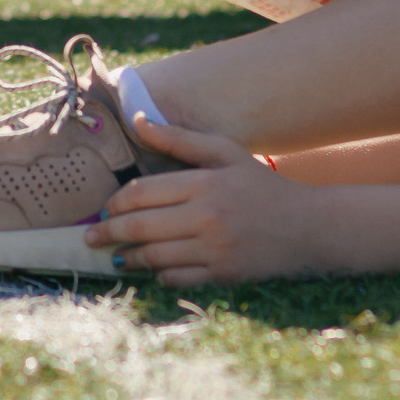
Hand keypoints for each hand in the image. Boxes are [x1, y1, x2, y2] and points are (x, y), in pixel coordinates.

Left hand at [86, 114, 294, 286]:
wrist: (309, 226)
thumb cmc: (260, 185)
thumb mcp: (224, 152)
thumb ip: (179, 138)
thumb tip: (139, 120)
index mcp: (204, 183)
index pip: (143, 193)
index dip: (117, 203)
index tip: (107, 208)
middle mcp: (207, 217)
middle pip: (141, 227)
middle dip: (109, 234)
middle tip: (91, 238)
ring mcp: (215, 249)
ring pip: (155, 257)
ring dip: (129, 258)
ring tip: (116, 257)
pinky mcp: (224, 276)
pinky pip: (177, 279)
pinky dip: (158, 276)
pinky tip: (150, 271)